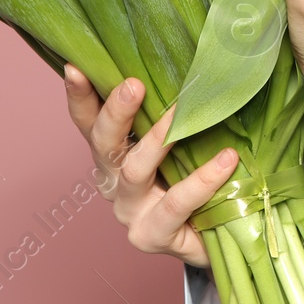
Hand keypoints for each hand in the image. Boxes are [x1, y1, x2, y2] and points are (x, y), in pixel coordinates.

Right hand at [64, 64, 238, 267]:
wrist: (222, 238)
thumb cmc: (200, 179)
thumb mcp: (184, 142)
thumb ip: (177, 113)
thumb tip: (196, 65)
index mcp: (115, 155)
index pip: (89, 122)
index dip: (80, 96)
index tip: (76, 66)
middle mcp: (114, 183)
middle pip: (103, 144)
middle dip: (116, 112)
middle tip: (133, 85)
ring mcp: (130, 212)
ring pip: (134, 172)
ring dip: (158, 139)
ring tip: (184, 113)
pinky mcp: (152, 235)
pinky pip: (176, 203)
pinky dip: (202, 179)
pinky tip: (227, 159)